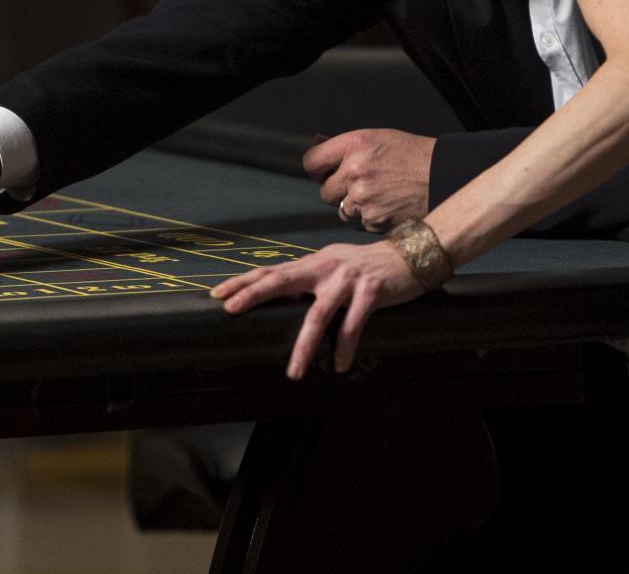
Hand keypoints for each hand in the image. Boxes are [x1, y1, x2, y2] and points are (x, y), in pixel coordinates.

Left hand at [210, 240, 425, 378]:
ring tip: (294, 373)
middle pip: (282, 280)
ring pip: (318, 314)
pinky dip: (345, 347)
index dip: (244, 281)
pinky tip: (340, 365)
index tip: (217, 294)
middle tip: (231, 311)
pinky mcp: (371, 291)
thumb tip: (283, 296)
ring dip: (303, 346)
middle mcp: (326, 267)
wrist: (411, 255)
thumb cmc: (369, 266)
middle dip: (254, 295)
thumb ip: (311, 279)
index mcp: (313, 263)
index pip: (272, 270)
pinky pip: (353, 325)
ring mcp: (348, 278)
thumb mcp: (335, 266)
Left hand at [304, 129, 433, 231]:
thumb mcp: (379, 138)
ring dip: (356, 207)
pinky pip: (360, 223)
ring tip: (382, 194)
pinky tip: (390, 205)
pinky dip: (372, 218)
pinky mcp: (373, 220)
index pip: (311, 161)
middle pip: (324, 191)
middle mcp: (355, 170)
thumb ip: (346, 146)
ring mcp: (363, 197)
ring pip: (342, 209)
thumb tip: (318, 144)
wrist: (446, 176)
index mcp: (355, 144)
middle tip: (363, 185)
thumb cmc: (415, 156)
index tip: (325, 172)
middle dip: (339, 191)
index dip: (318, 169)